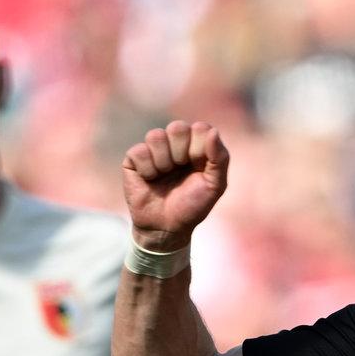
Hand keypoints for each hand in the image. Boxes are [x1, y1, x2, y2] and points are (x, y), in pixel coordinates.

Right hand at [123, 121, 230, 252]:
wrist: (167, 228)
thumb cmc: (192, 206)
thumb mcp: (215, 186)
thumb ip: (220, 158)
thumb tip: (213, 131)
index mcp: (196, 145)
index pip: (200, 128)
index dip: (199, 150)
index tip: (199, 168)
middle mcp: (175, 143)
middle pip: (177, 128)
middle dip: (181, 153)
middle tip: (180, 171)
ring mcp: (153, 149)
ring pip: (156, 136)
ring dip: (163, 162)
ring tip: (164, 176)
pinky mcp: (134, 158)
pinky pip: (139, 151)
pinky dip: (147, 169)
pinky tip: (150, 179)